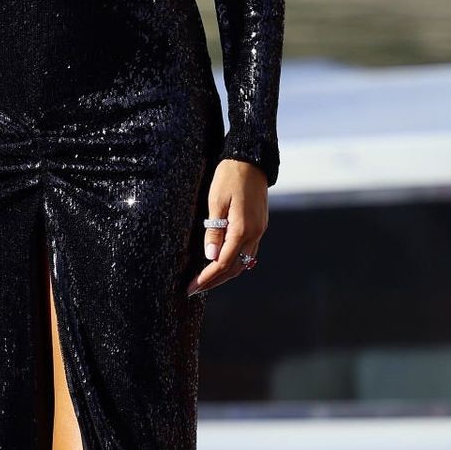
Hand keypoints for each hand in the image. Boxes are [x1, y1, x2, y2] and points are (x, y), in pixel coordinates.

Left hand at [187, 159, 267, 295]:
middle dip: (214, 281)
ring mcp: (259, 230)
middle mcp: (254, 233)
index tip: (191, 287)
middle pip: (235, 267)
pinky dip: (235, 263)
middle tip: (194, 289)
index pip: (223, 263)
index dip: (207, 278)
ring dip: (225, 274)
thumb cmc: (229, 176)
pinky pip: (248, 252)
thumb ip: (214, 231)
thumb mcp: (216, 201)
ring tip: (206, 281)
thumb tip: (210, 257)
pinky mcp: (259, 226)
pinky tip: (223, 265)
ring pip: (243, 262)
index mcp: (243, 229)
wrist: (251, 159)